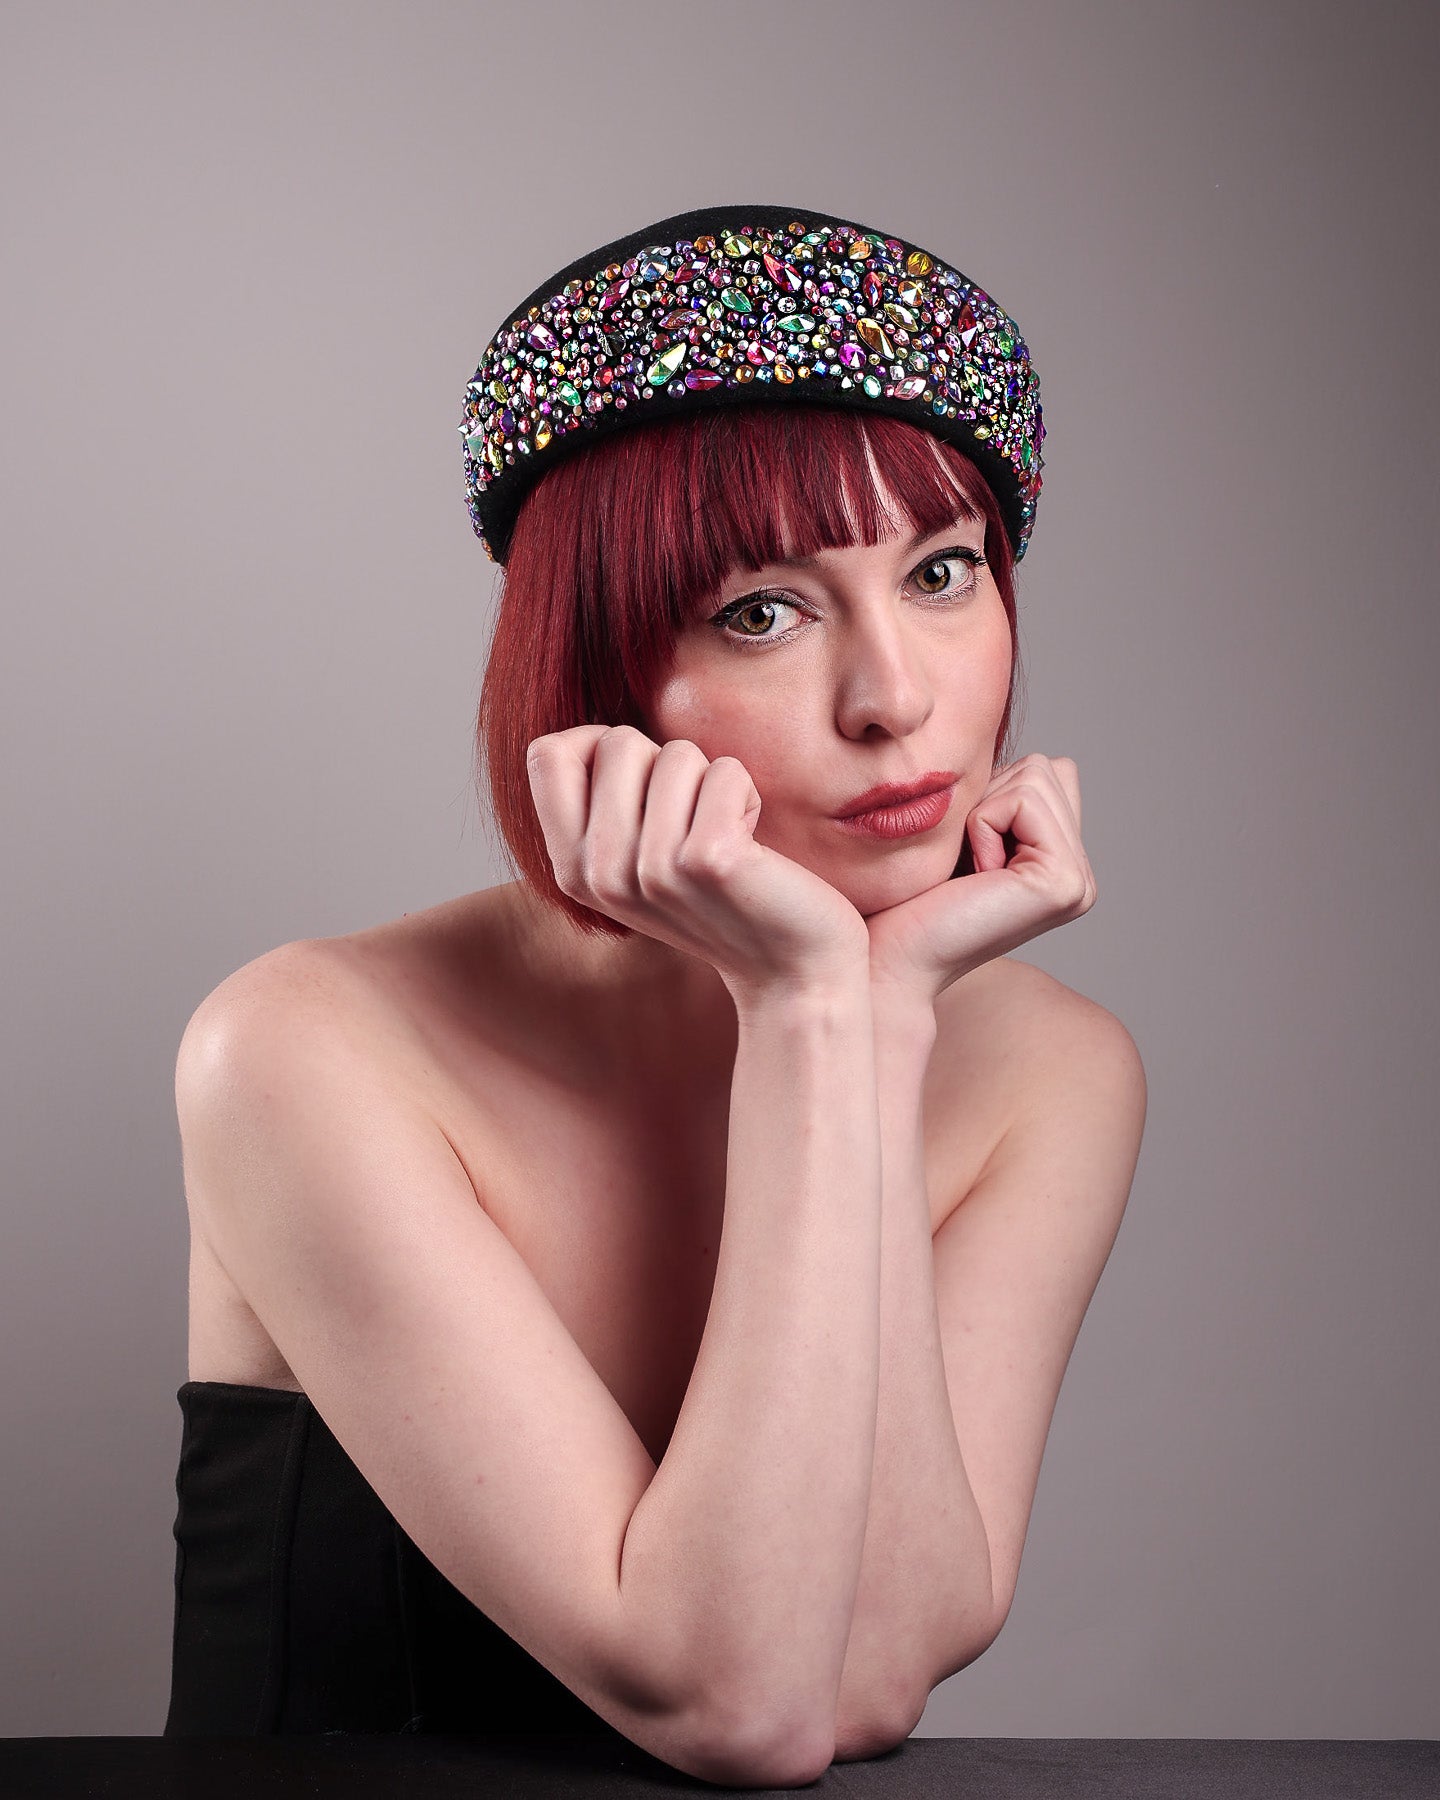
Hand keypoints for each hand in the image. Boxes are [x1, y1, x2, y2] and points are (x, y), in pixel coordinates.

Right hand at [527, 724, 871, 999]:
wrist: (791, 969)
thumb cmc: (721, 896)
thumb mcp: (638, 859)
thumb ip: (601, 805)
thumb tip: (591, 735)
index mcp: (571, 871)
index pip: (547, 754)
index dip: (597, 743)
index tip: (640, 782)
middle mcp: (601, 874)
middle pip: (616, 742)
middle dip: (667, 764)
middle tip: (692, 821)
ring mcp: (651, 870)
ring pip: (676, 754)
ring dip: (712, 783)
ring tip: (724, 836)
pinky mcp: (707, 861)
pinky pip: (724, 772)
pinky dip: (746, 793)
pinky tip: (750, 844)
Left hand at [864, 754, 1097, 1009]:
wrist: (888, 956)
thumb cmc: (909, 898)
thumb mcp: (964, 833)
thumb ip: (1010, 798)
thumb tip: (1049, 761)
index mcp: (1062, 865)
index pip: (1048, 772)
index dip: (991, 793)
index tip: (963, 852)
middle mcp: (1080, 877)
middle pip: (1045, 768)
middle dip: (988, 799)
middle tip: (964, 863)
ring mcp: (1078, 883)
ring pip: (1037, 776)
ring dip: (983, 813)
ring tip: (969, 870)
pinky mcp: (1063, 883)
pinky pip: (1023, 801)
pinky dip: (983, 825)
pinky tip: (974, 875)